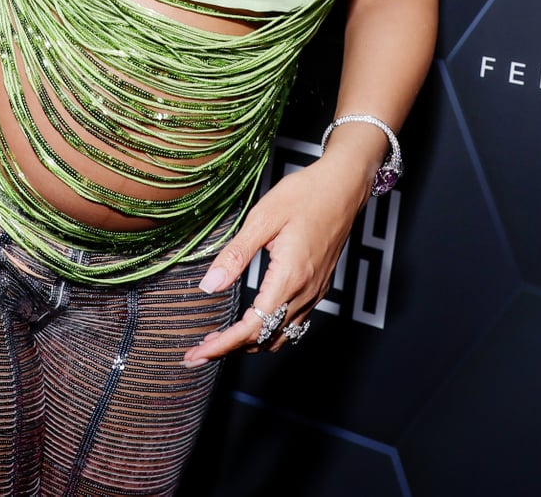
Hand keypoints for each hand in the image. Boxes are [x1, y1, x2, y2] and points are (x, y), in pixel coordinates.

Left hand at [182, 153, 373, 366]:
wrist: (344, 185)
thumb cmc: (306, 194)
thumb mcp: (263, 218)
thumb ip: (235, 255)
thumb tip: (209, 285)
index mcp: (290, 276)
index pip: (252, 327)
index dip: (222, 345)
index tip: (197, 354)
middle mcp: (305, 292)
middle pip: (264, 338)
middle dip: (228, 350)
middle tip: (197, 353)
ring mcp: (315, 292)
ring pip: (280, 335)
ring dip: (249, 344)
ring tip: (219, 341)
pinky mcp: (319, 286)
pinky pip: (293, 323)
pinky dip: (268, 332)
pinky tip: (252, 323)